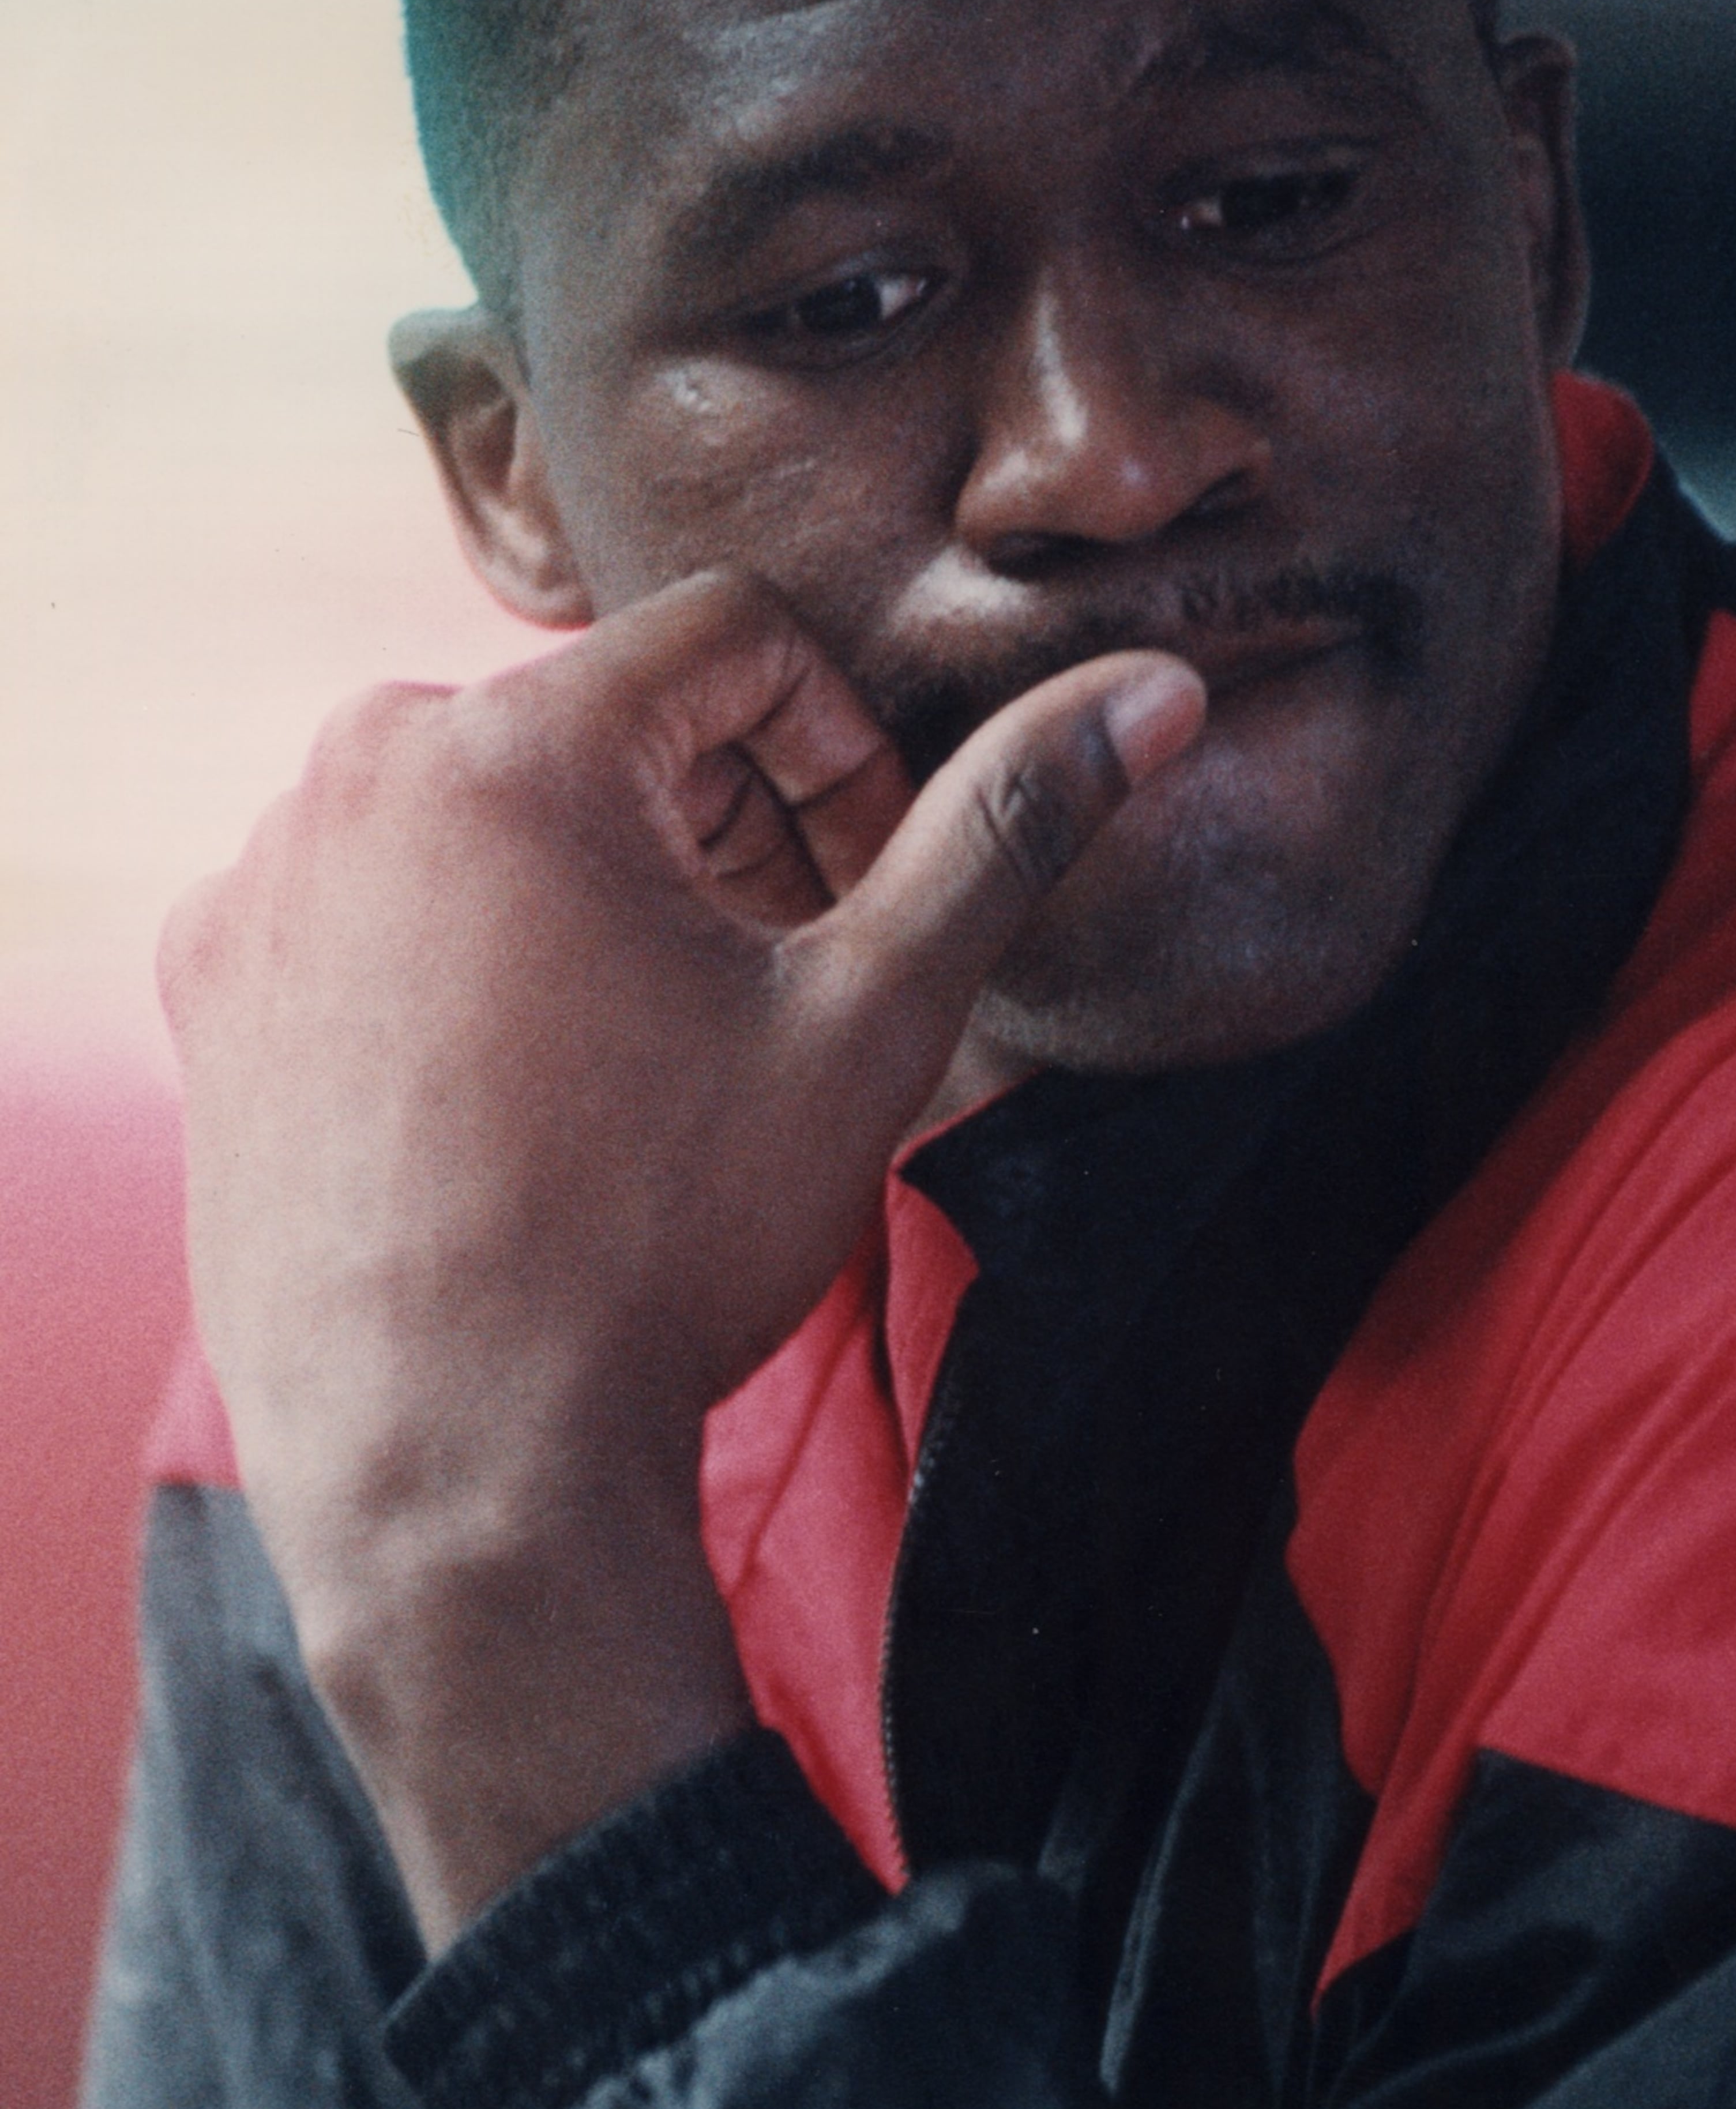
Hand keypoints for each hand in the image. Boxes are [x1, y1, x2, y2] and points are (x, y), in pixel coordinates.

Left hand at [160, 573, 1203, 1946]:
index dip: (839, 751)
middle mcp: (354, 776)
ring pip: (488, 812)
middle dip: (719, 826)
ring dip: (595, 890)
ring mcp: (263, 883)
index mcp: (513, 743)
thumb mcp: (869, 1021)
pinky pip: (375, 900)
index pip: (735, 639)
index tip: (854, 893)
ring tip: (647, 1054)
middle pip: (603, 723)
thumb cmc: (663, 1242)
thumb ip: (1003, 830)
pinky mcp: (211, 985)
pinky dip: (465, 955)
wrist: (452, 1468)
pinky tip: (521, 1093)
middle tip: (768, 989)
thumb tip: (1151, 695)